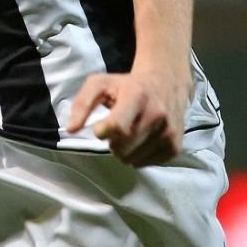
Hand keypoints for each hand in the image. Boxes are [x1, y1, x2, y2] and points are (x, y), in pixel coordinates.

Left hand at [66, 66, 188, 166]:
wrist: (166, 83)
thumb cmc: (127, 84)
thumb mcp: (100, 84)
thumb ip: (82, 104)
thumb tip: (71, 130)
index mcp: (137, 96)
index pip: (118, 127)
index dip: (103, 131)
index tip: (100, 128)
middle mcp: (157, 114)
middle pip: (122, 148)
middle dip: (112, 143)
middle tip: (116, 130)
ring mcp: (169, 132)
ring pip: (133, 160)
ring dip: (125, 151)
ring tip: (130, 133)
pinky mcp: (175, 147)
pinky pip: (147, 164)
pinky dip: (139, 156)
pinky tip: (142, 140)